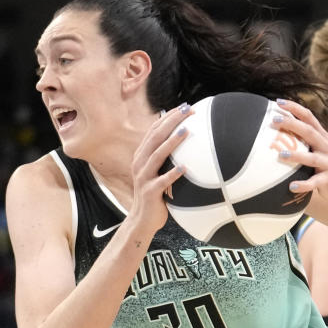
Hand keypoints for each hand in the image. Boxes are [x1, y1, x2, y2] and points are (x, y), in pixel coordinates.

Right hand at [126, 104, 191, 236]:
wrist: (141, 221)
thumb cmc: (155, 196)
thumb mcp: (157, 173)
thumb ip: (165, 159)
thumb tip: (186, 145)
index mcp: (141, 157)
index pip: (153, 131)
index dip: (167, 117)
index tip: (184, 107)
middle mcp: (140, 164)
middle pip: (154, 138)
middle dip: (171, 122)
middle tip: (187, 110)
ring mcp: (144, 178)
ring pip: (157, 156)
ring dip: (171, 143)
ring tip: (186, 132)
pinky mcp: (150, 192)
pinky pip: (162, 181)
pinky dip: (173, 174)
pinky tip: (185, 168)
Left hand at [268, 99, 327, 200]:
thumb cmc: (325, 164)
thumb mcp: (317, 148)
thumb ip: (302, 139)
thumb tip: (275, 130)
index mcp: (321, 136)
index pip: (308, 117)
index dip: (294, 108)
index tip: (278, 102)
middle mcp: (326, 147)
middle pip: (309, 132)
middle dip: (292, 124)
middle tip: (274, 120)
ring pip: (312, 158)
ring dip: (297, 156)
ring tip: (281, 155)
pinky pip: (315, 183)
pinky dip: (304, 185)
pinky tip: (292, 187)